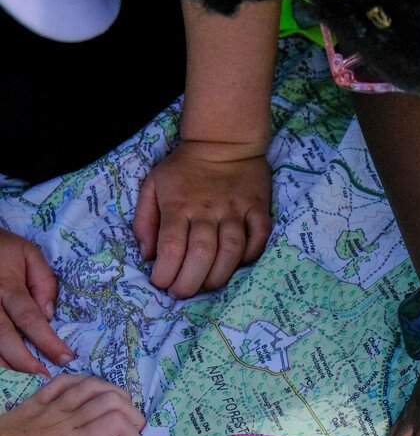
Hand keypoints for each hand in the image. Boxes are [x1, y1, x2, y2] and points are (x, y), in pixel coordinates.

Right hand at [0, 228, 73, 374]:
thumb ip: (43, 281)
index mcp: (7, 286)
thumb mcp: (29, 254)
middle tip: (44, 377)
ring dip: (5, 364)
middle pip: (3, 336)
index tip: (66, 358)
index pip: (29, 318)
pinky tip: (6, 370)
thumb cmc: (4, 249)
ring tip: (25, 380)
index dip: (47, 341)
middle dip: (24, 361)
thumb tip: (49, 314)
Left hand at [0, 375, 144, 435]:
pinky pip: (66, 381)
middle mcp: (64, 421)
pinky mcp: (36, 402)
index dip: (132, 435)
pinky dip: (86, 382)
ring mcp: (49, 407)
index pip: (115, 425)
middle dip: (132, 415)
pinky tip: (93, 394)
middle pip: (111, 401)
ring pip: (94, 386)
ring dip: (115, 395)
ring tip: (121, 412)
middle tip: (132, 433)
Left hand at [133, 139, 271, 297]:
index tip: (161, 284)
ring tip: (207, 286)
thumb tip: (146, 254)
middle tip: (182, 294)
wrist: (224, 141)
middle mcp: (207, 211)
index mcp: (178, 205)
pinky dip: (251, 256)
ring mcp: (236, 210)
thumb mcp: (152, 184)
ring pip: (231, 250)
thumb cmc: (184, 167)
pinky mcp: (258, 209)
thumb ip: (144, 219)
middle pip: (201, 253)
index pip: (171, 247)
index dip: (165, 272)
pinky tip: (238, 265)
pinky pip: (259, 238)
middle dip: (190, 281)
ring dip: (219, 275)